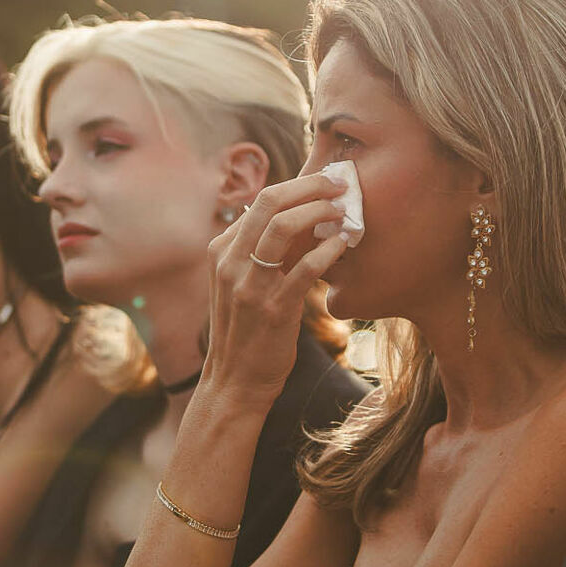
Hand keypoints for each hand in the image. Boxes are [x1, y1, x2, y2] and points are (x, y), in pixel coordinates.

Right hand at [202, 171, 348, 406]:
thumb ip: (258, 252)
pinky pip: (305, 267)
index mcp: (221, 250)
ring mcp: (249, 284)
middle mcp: (229, 261)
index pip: (261, 200)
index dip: (299, 186)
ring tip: (344, 211)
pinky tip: (344, 244)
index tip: (326, 184)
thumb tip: (299, 218)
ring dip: (319, 211)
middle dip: (310, 186)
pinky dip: (328, 249)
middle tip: (340, 184)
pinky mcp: (273, 308)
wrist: (234, 382)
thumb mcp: (240, 283)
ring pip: (282, 226)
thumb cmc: (246, 331)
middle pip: (269, 202)